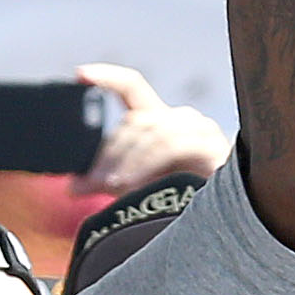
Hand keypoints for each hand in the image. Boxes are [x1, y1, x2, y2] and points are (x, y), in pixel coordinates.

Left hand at [73, 64, 230, 192]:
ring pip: (152, 131)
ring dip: (128, 159)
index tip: (79, 75)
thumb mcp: (137, 184)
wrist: (222, 219)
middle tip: (95, 181)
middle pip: (135, 121)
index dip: (106, 76)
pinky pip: (171, 144)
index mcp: (159, 120)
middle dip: (111, 152)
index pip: (131, 87)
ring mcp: (198, 128)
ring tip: (112, 185)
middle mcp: (180, 118)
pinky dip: (146, 163)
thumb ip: (107, 180)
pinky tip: (133, 183)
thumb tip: (73, 186)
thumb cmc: (181, 197)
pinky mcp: (210, 144)